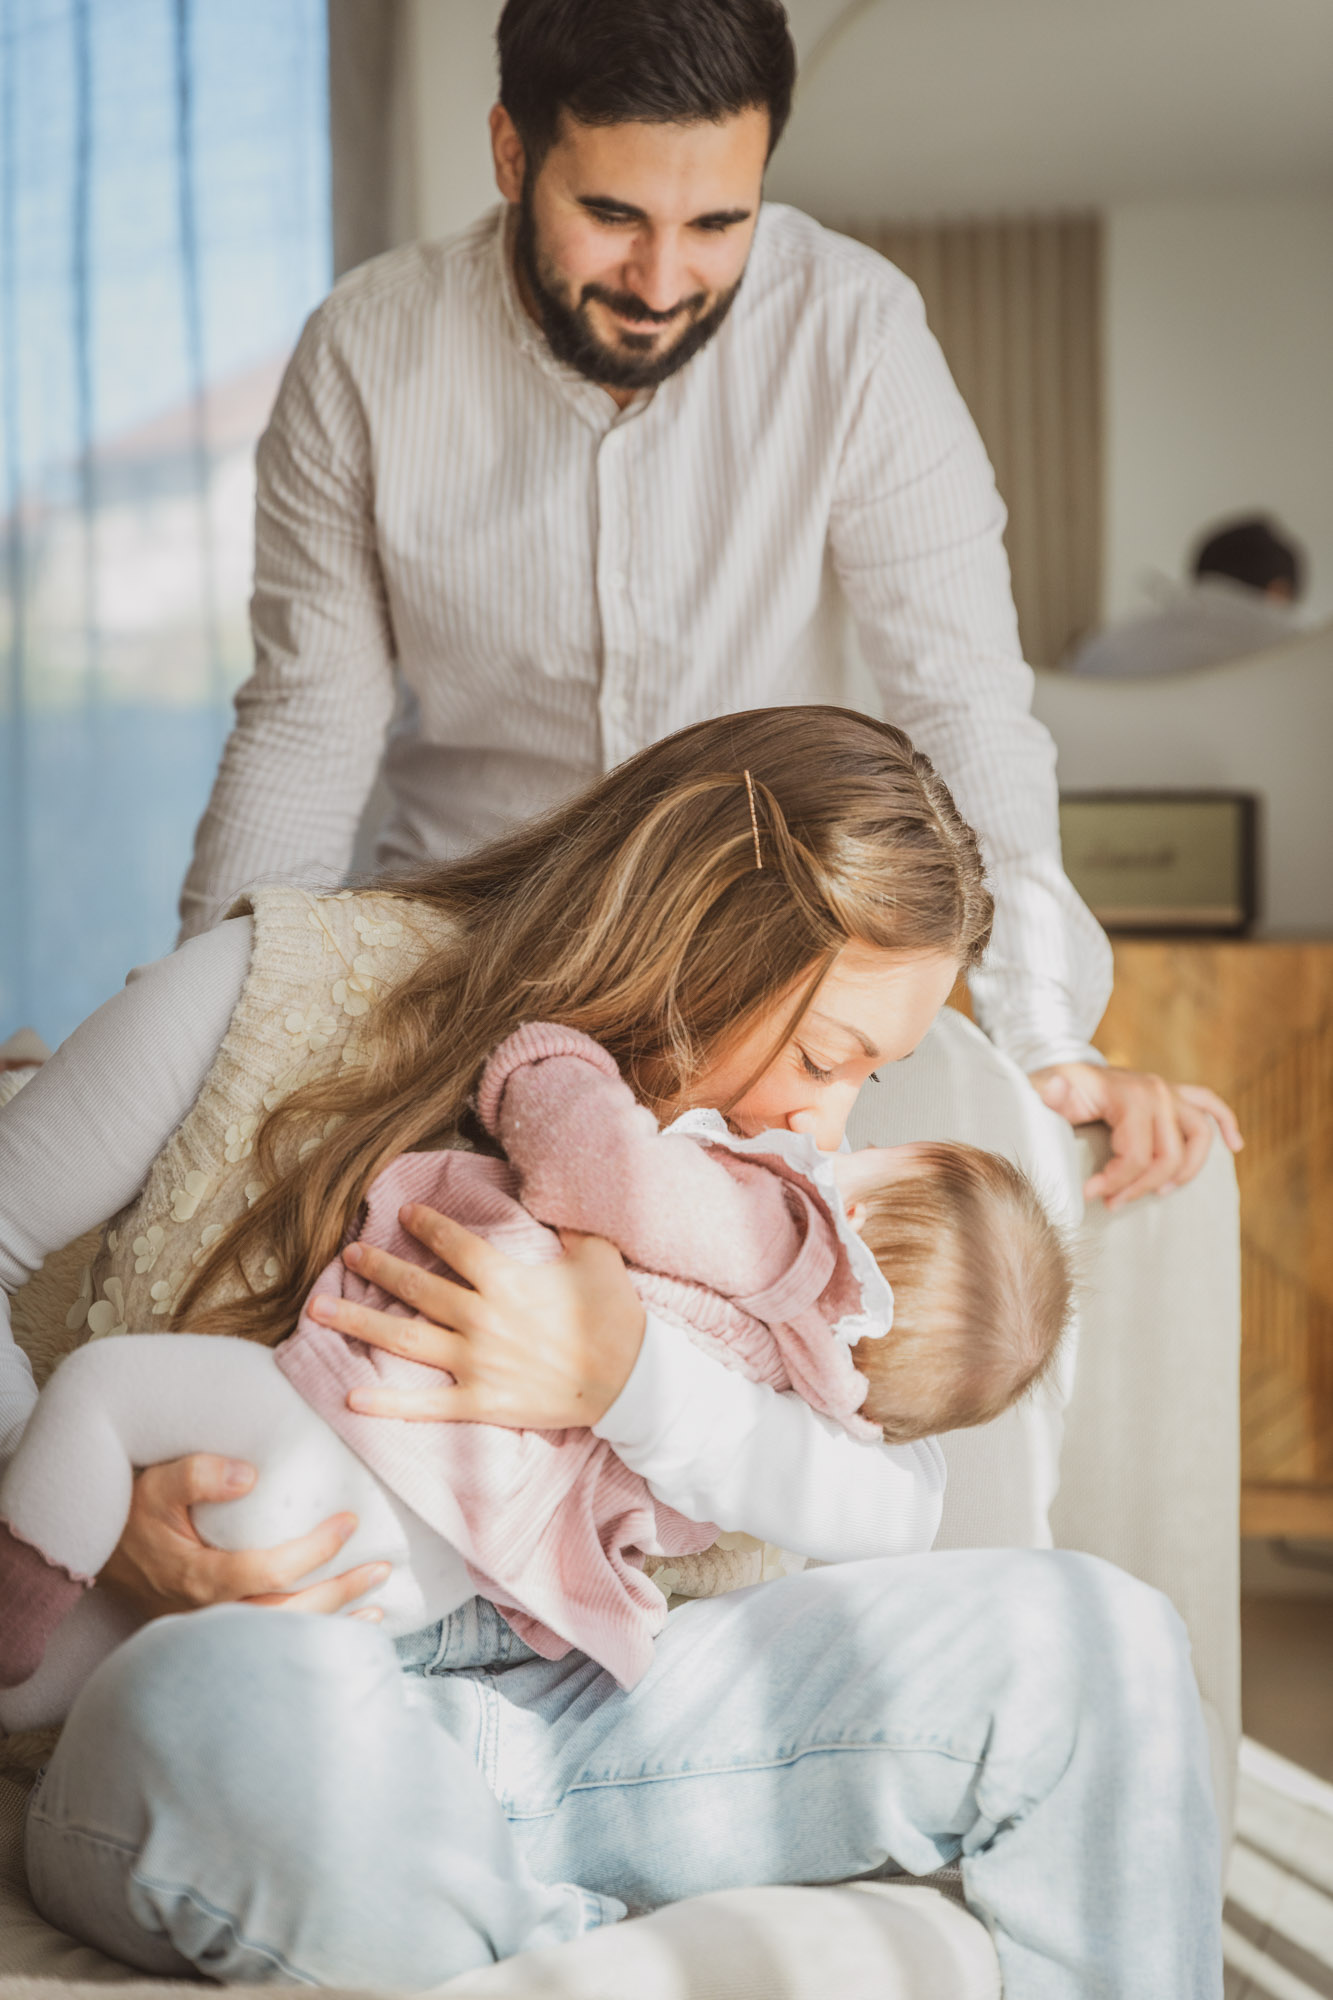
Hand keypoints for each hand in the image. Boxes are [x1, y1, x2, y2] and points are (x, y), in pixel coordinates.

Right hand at [99, 1454, 389, 1621]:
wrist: (93, 1553)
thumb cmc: (132, 1512)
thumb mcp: (156, 1482)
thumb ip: (198, 1473)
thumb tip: (249, 1473)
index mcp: (200, 1578)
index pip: (271, 1571)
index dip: (315, 1550)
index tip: (349, 1521)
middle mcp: (209, 1614)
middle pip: (287, 1613)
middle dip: (340, 1592)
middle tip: (382, 1567)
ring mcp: (211, 1632)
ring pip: (281, 1637)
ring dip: (332, 1622)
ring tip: (379, 1609)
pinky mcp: (212, 1637)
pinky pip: (268, 1644)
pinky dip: (308, 1638)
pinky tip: (342, 1630)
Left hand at [306, 1205, 645, 1426]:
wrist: (630, 1382)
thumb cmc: (614, 1316)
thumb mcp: (597, 1255)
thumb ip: (570, 1222)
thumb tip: (554, 1187)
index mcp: (507, 1281)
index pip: (453, 1245)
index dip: (425, 1225)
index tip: (401, 1214)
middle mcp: (482, 1319)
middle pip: (416, 1288)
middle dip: (377, 1268)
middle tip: (348, 1253)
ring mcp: (476, 1364)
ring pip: (404, 1339)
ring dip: (359, 1321)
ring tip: (319, 1309)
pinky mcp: (479, 1402)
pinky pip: (424, 1404)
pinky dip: (386, 1404)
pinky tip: (350, 1399)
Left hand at [1029, 1062, 1241, 1210]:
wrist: (1063, 1072)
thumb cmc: (1054, 1089)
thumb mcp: (1044, 1092)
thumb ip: (1048, 1093)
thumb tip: (1055, 1087)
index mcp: (1129, 1094)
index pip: (1138, 1154)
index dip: (1115, 1181)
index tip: (1090, 1195)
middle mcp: (1157, 1090)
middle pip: (1168, 1155)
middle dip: (1141, 1186)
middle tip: (1113, 1203)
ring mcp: (1169, 1091)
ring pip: (1197, 1138)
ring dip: (1183, 1171)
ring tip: (1157, 1193)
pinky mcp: (1175, 1095)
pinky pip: (1211, 1106)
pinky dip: (1226, 1125)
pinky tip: (1235, 1146)